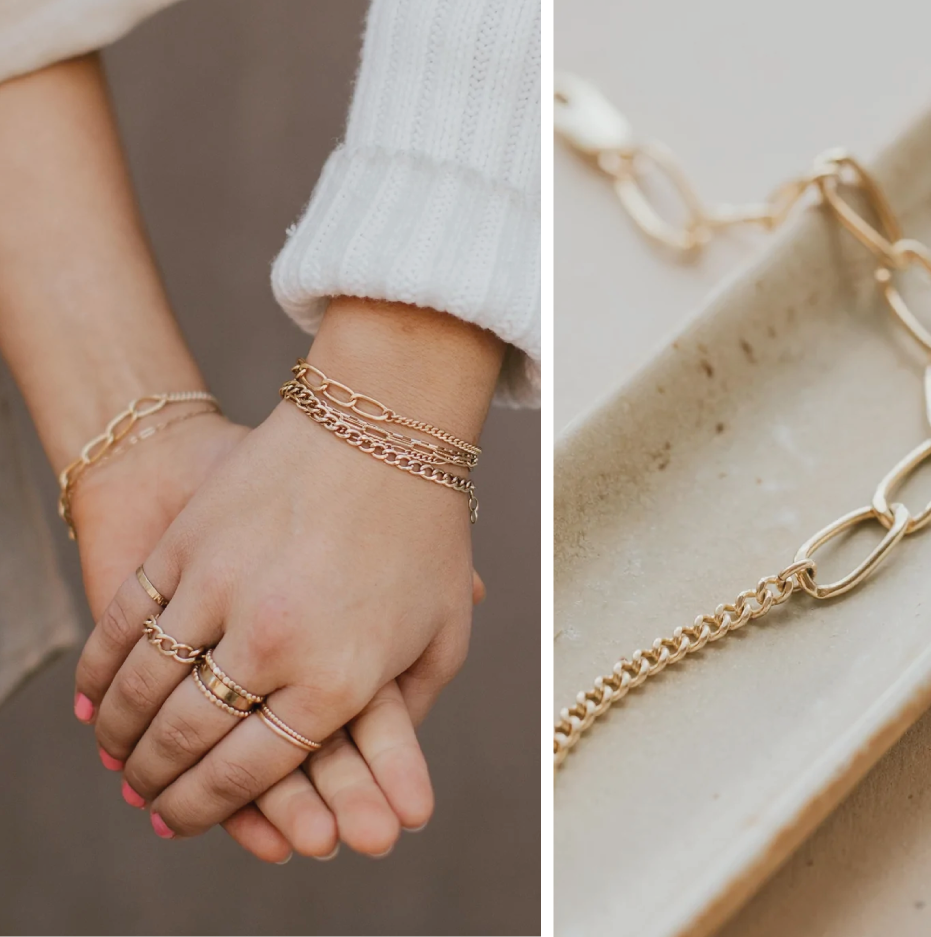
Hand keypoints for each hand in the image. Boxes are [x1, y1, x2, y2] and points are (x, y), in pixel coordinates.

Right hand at [76, 399, 476, 838]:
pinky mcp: (184, 545)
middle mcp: (273, 644)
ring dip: (120, 735)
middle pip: (187, 740)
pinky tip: (97, 697)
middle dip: (157, 781)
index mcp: (339, 679)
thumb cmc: (425, 529)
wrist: (382, 421)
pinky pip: (124, 627)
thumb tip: (372, 761)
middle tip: (148, 795)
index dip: (207, 806)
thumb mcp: (444, 632)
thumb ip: (407, 709)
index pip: (250, 772)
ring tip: (119, 753)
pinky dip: (100, 673)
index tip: (181, 817)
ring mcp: (220, 590)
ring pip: (143, 690)